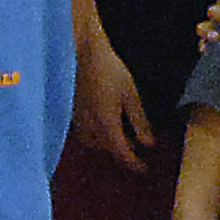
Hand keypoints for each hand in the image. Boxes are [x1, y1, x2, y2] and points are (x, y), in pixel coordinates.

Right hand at [71, 41, 155, 170]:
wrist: (81, 51)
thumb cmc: (108, 69)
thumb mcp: (131, 95)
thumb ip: (139, 122)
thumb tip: (148, 144)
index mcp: (107, 125)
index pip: (122, 154)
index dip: (134, 164)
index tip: (144, 169)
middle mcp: (90, 128)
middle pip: (107, 150)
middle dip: (122, 153)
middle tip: (135, 150)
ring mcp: (77, 120)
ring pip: (94, 143)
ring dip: (108, 144)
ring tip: (121, 136)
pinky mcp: (70, 112)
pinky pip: (85, 133)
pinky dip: (97, 135)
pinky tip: (104, 124)